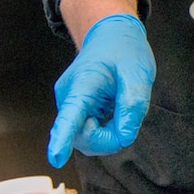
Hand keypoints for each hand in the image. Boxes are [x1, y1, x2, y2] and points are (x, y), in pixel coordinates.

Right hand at [47, 13, 154, 167]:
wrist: (109, 35)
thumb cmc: (123, 50)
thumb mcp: (138, 73)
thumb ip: (133, 104)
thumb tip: (124, 136)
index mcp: (83, 84)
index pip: (70, 116)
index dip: (62, 139)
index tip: (55, 158)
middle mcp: (68, 97)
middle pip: (81, 137)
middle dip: (107, 138)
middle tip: (127, 117)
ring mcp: (69, 104)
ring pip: (85, 138)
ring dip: (107, 133)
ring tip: (119, 107)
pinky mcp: (73, 110)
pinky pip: (87, 132)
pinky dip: (104, 129)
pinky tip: (111, 109)